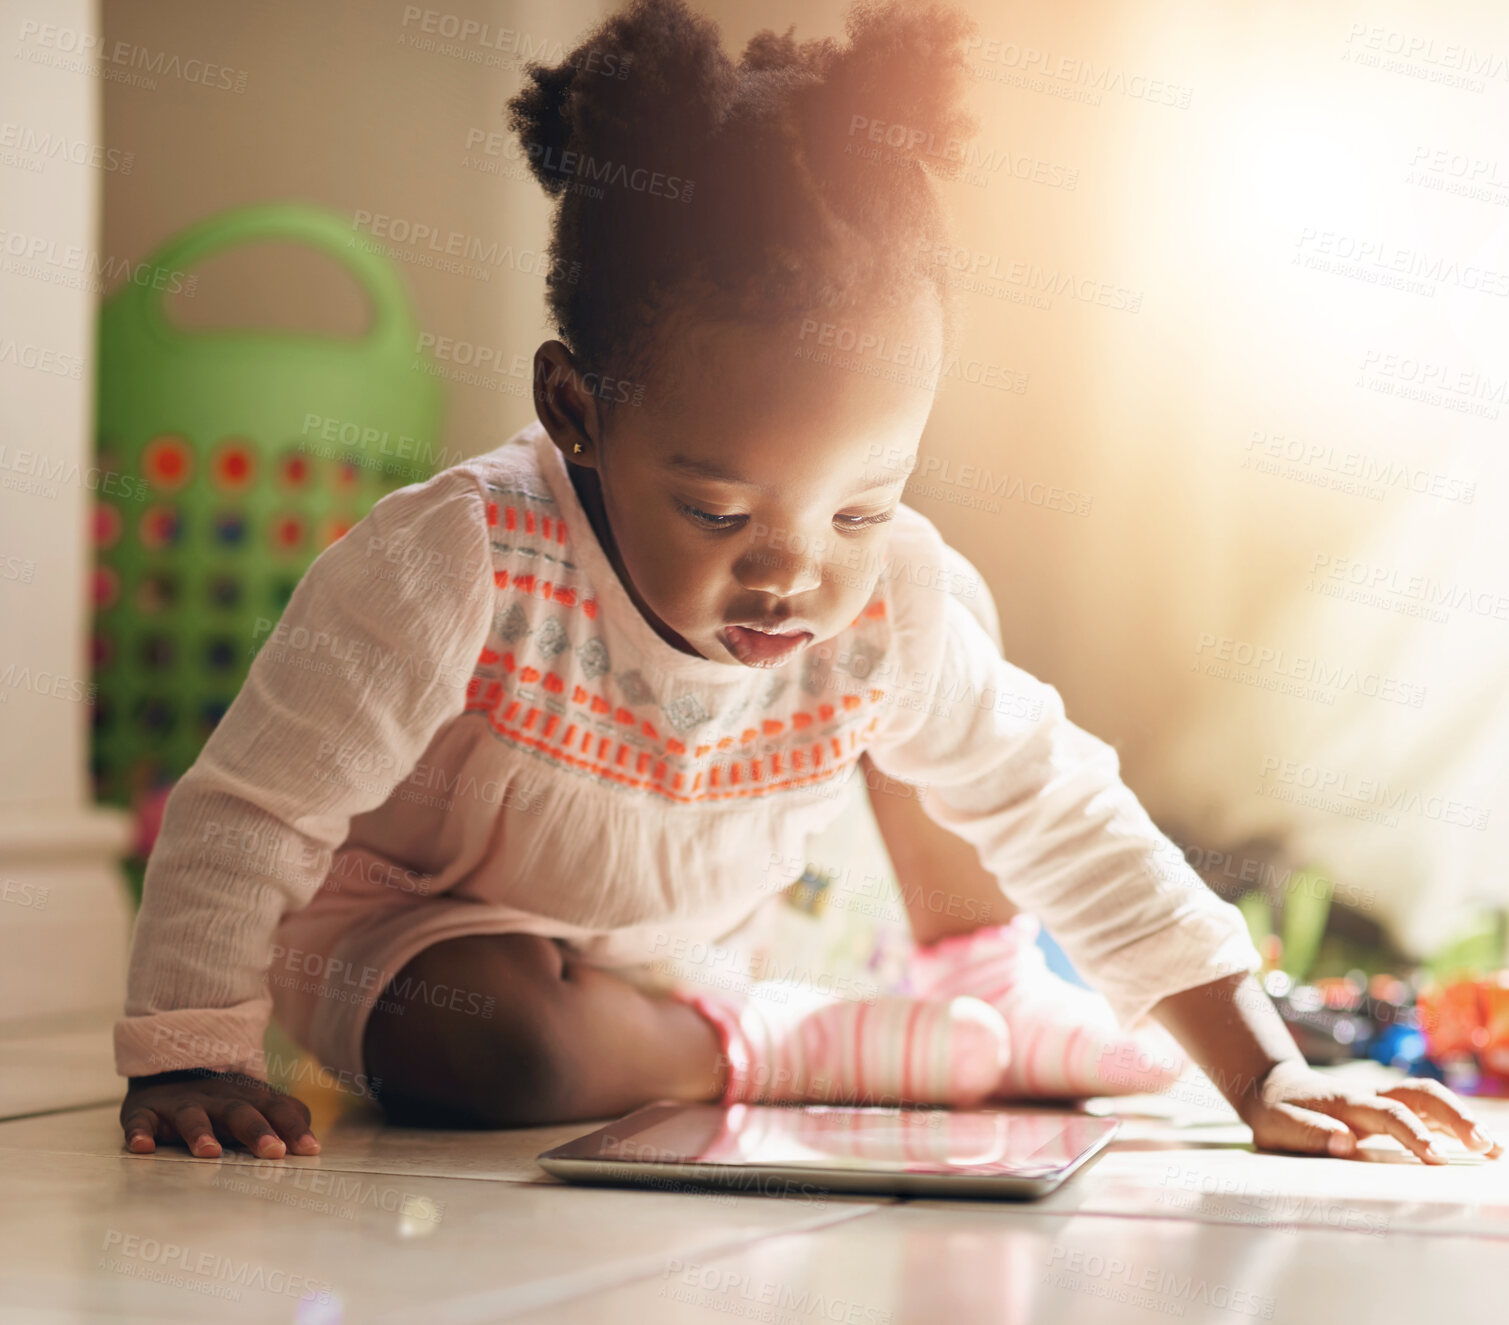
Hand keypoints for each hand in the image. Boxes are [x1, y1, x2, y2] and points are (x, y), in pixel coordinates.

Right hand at [120, 1069, 319, 1159]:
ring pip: (192, 1116)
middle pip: (239, 1112)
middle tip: (274, 1151)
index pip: (276, 1110)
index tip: (310, 1150)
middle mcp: (216, 1099)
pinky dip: (140, 1133)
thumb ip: (287, 1117)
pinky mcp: (146, 1112)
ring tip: (210, 1152)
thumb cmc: (223, 1099)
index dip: (294, 1128)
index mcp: (247, 1098)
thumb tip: (313, 1142)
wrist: (170, 1067)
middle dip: (257, 1130)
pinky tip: (143, 1147)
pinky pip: (141, 1122)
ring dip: (200, 1133)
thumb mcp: (256, 1103)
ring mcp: (181, 1104)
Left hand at [1243, 1059, 1502, 1163]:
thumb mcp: (1278, 1126)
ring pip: (1426, 1095)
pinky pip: (1425, 1104)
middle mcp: (1368, 1093)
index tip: (1436, 1156)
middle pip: (1418, 1094)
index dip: (1413, 1133)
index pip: (1387, 1114)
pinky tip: (1478, 1139)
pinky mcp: (1387, 1101)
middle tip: (1485, 1145)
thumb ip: (1309, 1133)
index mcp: (1344, 1102)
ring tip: (1493, 1147)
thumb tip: (1344, 1142)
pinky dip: (1453, 1117)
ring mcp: (1380, 1094)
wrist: (1269, 1085)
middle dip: (1454, 1117)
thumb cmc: (1275, 1114)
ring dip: (1461, 1116)